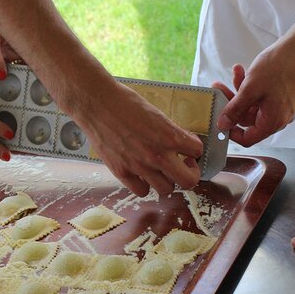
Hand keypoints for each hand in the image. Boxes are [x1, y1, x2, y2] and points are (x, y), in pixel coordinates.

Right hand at [71, 80, 203, 196]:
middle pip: (189, 181)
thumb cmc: (125, 102)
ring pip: (167, 189)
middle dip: (190, 172)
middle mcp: (157, 156)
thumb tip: (180, 143)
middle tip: (183, 164)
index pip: (197, 151)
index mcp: (169, 137)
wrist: (97, 104)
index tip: (188, 148)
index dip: (195, 149)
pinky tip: (142, 174)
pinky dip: (145, 185)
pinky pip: (142, 191)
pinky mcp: (121, 172)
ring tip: (161, 170)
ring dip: (168, 180)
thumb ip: (169, 132)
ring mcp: (139, 167)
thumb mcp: (156, 114)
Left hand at [216, 16, 294, 146]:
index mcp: (273, 121)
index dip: (231, 132)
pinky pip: (260, 97)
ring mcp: (281, 106)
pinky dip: (250, 86)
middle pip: (247, 119)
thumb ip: (235, 109)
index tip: (219, 119)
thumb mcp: (250, 89)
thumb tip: (223, 125)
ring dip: (239, 90)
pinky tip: (242, 71)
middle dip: (232, 103)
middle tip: (220, 88)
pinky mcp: (281, 96)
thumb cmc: (281, 66)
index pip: (248, 139)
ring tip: (235, 73)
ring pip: (252, 105)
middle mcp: (279, 117)